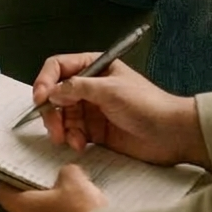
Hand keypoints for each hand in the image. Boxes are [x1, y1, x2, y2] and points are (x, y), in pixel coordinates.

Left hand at [0, 166, 106, 211]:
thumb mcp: (73, 178)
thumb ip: (63, 173)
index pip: (3, 194)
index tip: (20, 176)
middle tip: (53, 188)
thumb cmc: (80, 209)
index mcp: (24, 209)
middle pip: (23, 211)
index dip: (9, 183)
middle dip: (36, 199)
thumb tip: (64, 176)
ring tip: (71, 205)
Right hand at [32, 52, 210, 168]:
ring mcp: (91, 109)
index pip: (59, 67)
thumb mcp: (110, 90)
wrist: (171, 135)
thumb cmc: (146, 104)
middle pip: (56, 94)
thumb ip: (78, 87)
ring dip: (61, 128)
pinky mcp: (95, 131)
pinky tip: (80, 145)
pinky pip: (73, 133)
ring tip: (69, 141)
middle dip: (51, 111)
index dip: (45, 81)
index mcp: (94, 67)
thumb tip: (51, 91)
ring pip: (62, 116)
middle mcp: (89, 86)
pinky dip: (71, 139)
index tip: (40, 99)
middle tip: (53, 129)